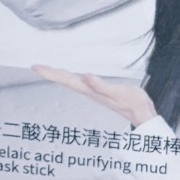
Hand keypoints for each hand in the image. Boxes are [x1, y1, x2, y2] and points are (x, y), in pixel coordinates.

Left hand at [31, 64, 158, 129]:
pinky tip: (69, 76)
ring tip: (47, 70)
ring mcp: (93, 92)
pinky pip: (79, 82)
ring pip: (70, 82)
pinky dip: (70, 77)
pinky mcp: (98, 91)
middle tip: (36, 66)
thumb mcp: (118, 92)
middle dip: (50, 73)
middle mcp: (89, 91)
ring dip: (58, 75)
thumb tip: (86, 76)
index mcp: (90, 90)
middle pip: (65, 80)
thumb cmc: (133, 103)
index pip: (66, 80)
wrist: (142, 113)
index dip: (51, 73)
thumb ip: (101, 86)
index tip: (37, 67)